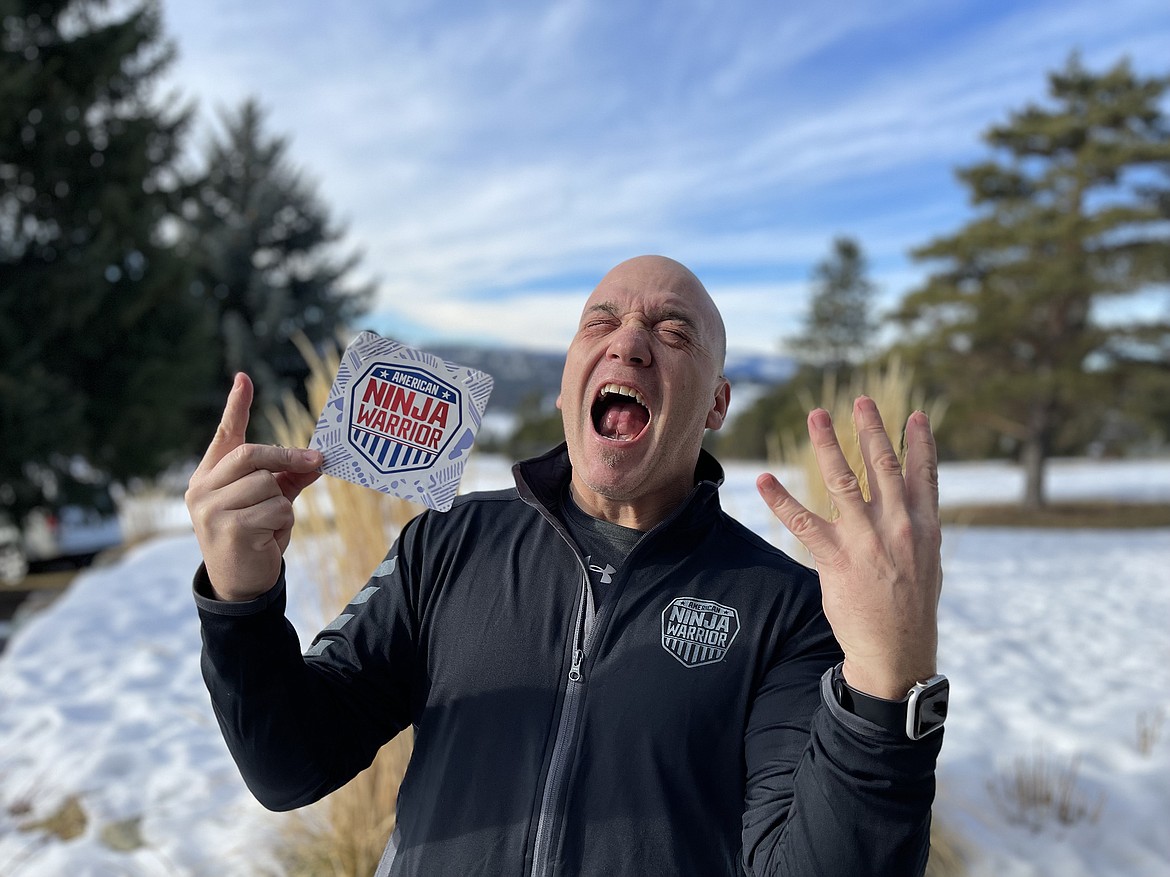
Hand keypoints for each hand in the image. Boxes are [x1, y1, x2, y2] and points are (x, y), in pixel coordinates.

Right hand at [185, 373, 322, 600]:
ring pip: (269, 485)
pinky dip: (282, 522)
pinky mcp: (229, 528)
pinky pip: (275, 509)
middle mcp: (202, 489)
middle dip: (288, 457)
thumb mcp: (269, 502)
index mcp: (208, 477)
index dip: (237, 407)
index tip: (245, 378)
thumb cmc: (254, 537)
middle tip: (317, 459)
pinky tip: (268, 538)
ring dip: (282, 504)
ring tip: (270, 525)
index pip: (224, 436)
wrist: (240, 585)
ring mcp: (211, 509)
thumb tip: (315, 459)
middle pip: (252, 455)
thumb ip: (287, 478)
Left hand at [756, 397, 941, 698]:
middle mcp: (897, 527)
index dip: (920, 443)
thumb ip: (917, 530)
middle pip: (883, 467)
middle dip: (871, 429)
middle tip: (860, 400)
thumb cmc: (911, 608)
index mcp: (925, 528)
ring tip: (816, 416)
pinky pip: (802, 521)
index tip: (915, 416)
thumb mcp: (927, 564)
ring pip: (843, 481)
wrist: (897, 652)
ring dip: (827, 445)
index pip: (924, 476)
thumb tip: (911, 503)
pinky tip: (763, 479)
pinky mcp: (835, 558)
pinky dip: (780, 499)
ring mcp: (866, 540)